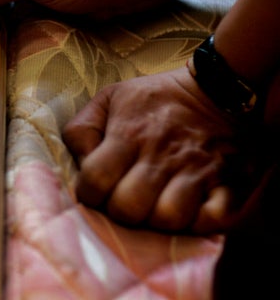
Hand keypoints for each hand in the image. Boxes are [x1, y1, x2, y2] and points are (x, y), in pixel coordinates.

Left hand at [62, 67, 266, 232]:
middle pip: (129, 208)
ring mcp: (198, 170)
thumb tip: (80, 165)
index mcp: (129, 133)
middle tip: (126, 201)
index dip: (88, 194)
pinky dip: (199, 223)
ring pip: (169, 219)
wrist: (216, 88)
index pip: (95, 180)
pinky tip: (189, 210)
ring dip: (157, 221)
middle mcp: (162, 154)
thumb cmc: (154, 100)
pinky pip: (213, 220)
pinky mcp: (231, 183)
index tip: (96, 190)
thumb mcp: (108, 100)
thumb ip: (81, 130)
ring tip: (156, 206)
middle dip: (120, 212)